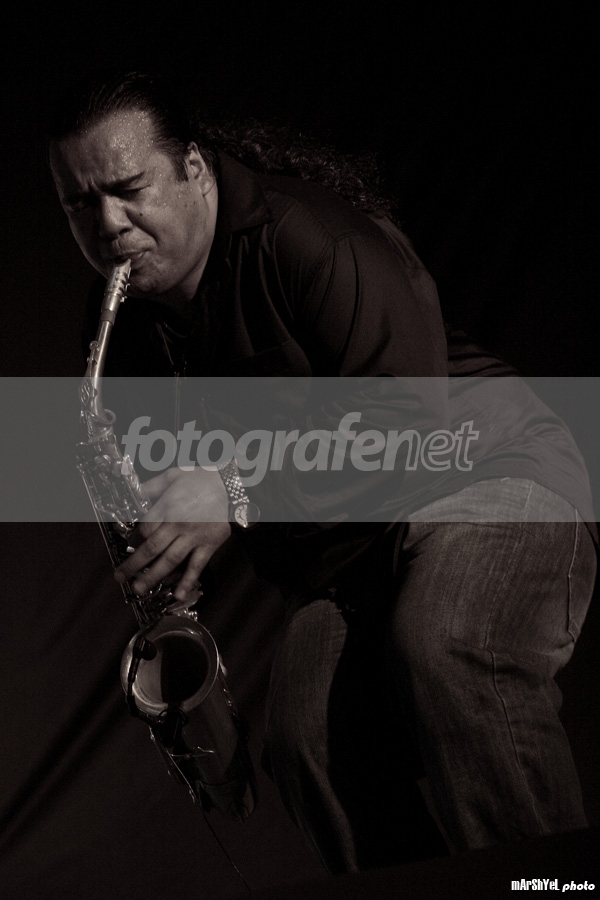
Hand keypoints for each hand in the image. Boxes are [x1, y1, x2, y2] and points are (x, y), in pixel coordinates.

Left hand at [114, 467, 230, 600]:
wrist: (230, 485)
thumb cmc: (202, 479)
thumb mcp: (172, 475)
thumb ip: (151, 486)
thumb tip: (134, 492)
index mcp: (168, 507)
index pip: (145, 529)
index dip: (133, 540)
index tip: (128, 547)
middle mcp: (178, 524)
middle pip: (151, 548)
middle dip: (133, 565)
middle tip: (120, 577)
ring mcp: (194, 536)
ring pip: (169, 560)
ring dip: (153, 577)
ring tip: (139, 589)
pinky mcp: (209, 544)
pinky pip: (196, 566)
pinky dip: (187, 581)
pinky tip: (177, 594)